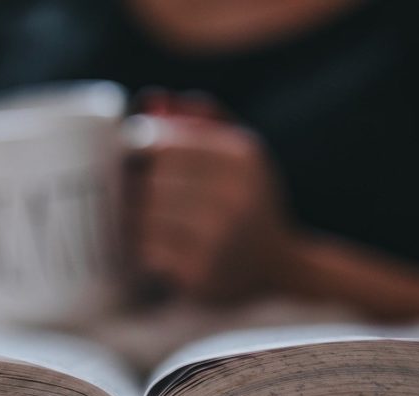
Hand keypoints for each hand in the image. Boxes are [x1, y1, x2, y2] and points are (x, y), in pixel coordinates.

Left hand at [125, 95, 295, 301]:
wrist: (279, 268)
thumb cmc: (248, 201)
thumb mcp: (240, 153)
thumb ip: (199, 120)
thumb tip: (150, 100)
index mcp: (241, 156)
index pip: (162, 142)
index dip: (140, 151)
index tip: (142, 164)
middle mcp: (234, 194)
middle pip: (151, 179)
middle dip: (140, 187)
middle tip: (144, 197)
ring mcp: (218, 237)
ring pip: (145, 214)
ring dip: (139, 219)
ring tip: (154, 223)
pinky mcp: (200, 272)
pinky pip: (147, 249)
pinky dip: (145, 248)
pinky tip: (161, 248)